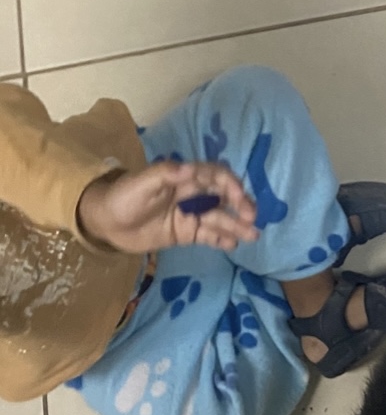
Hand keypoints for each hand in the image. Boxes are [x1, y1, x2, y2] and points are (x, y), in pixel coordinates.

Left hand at [77, 161, 258, 253]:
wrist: (104, 222)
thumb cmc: (122, 197)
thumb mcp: (140, 183)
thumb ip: (165, 174)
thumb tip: (192, 169)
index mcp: (183, 177)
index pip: (214, 176)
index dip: (229, 184)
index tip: (239, 196)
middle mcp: (192, 194)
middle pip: (223, 197)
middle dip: (240, 205)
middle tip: (251, 218)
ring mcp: (190, 215)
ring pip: (219, 218)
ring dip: (237, 225)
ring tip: (252, 235)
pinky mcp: (186, 233)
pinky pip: (208, 236)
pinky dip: (222, 239)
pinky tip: (233, 245)